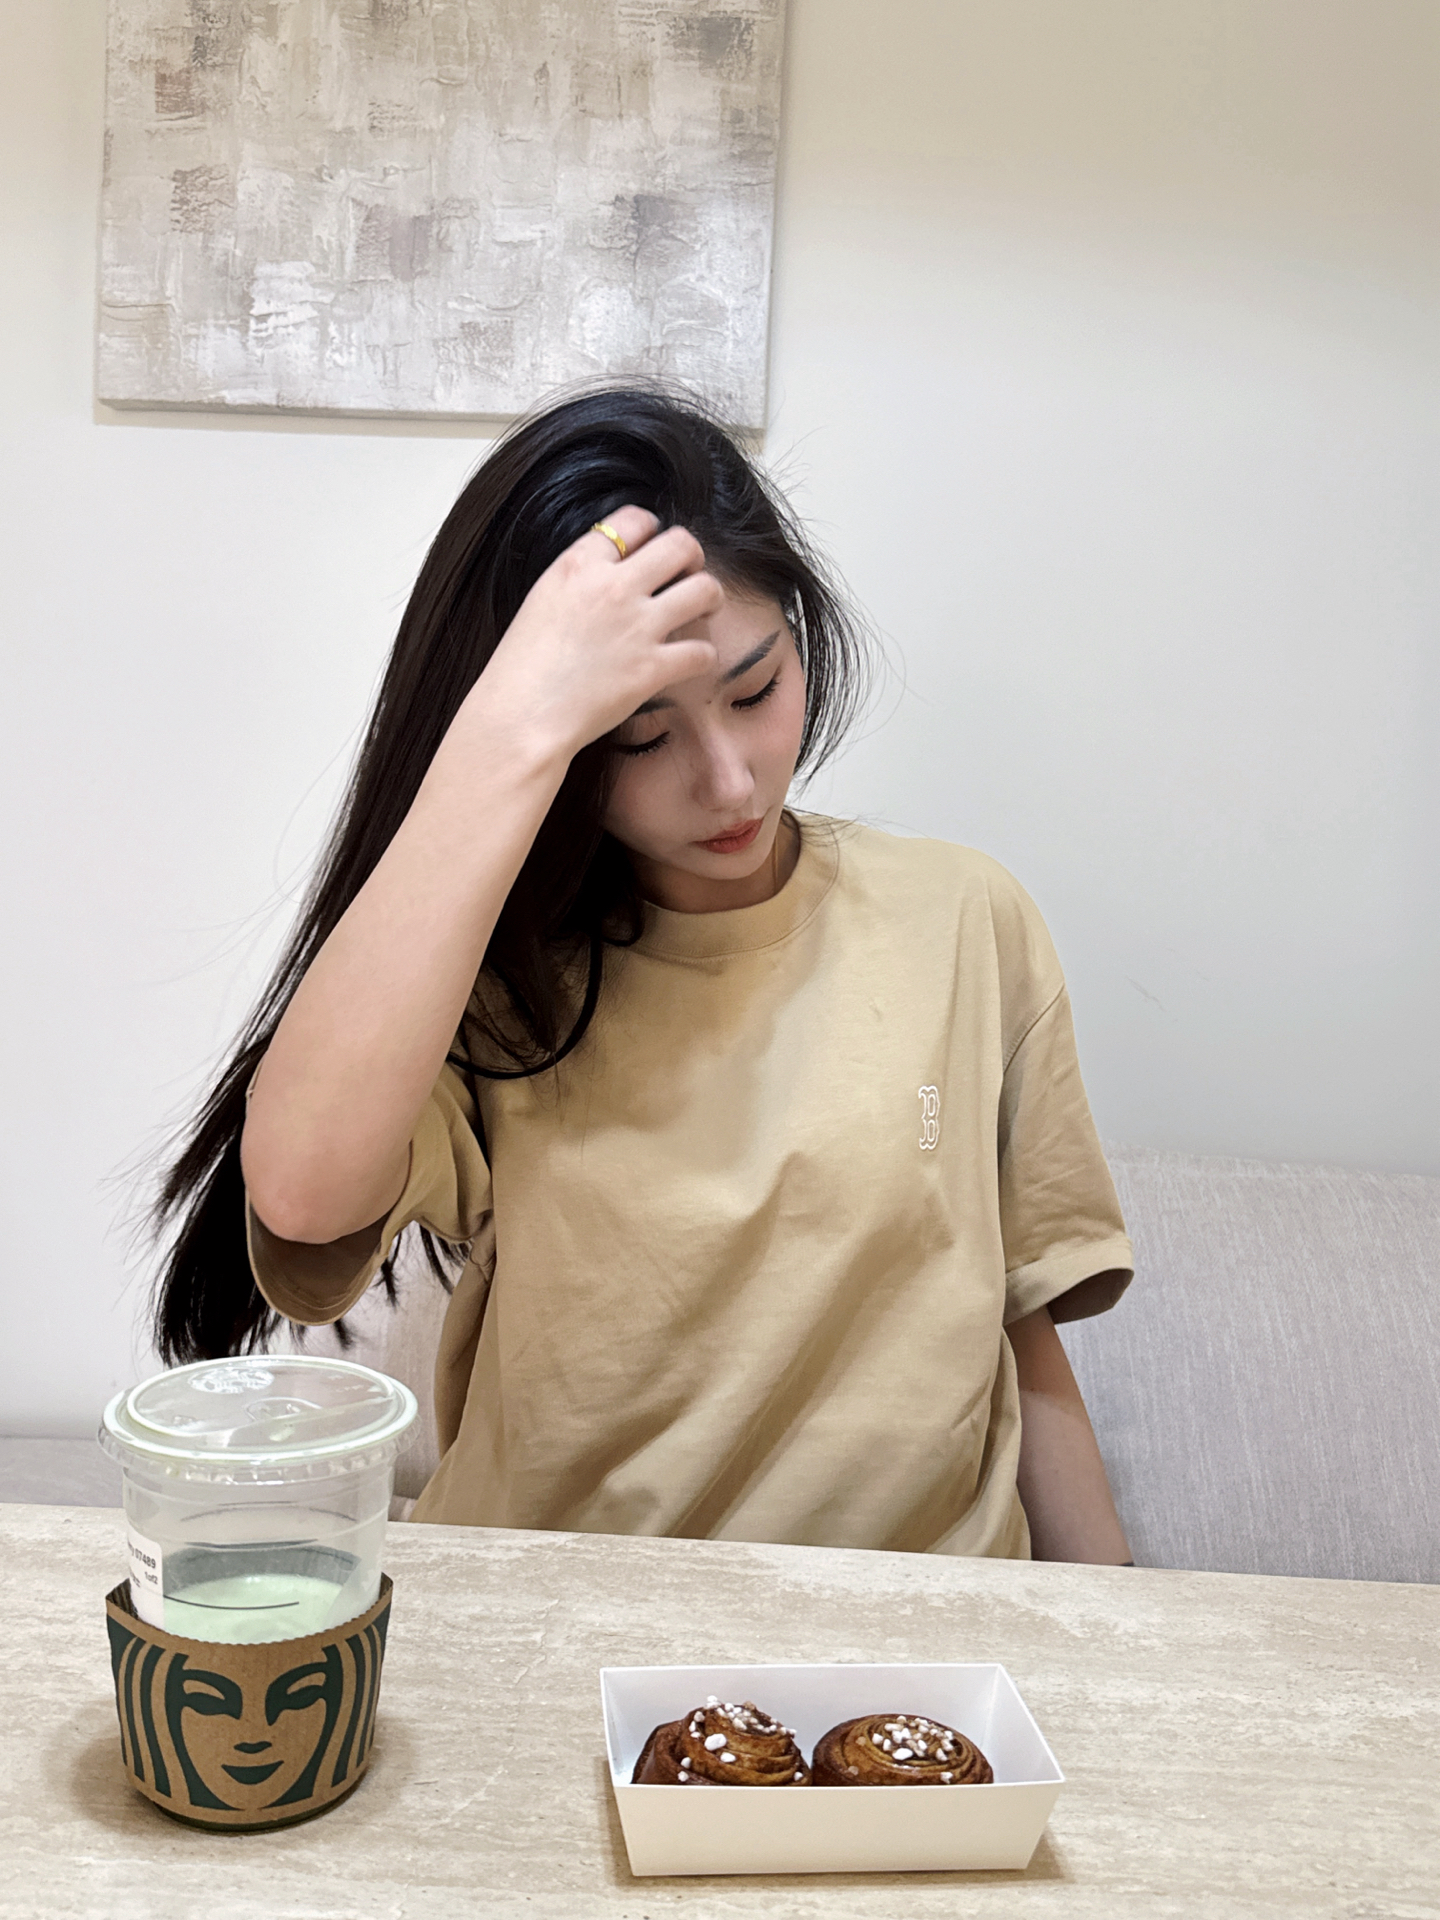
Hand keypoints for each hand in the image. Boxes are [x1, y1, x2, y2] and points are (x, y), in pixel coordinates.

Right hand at [464, 507, 723, 765]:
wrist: (520, 716)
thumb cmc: (520, 668)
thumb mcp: (542, 600)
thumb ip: (579, 581)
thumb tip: (608, 576)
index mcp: (579, 565)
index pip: (634, 519)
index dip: (652, 530)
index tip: (653, 549)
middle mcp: (613, 587)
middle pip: (680, 544)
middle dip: (692, 556)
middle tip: (689, 575)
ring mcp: (637, 627)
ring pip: (705, 588)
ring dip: (710, 598)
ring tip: (703, 611)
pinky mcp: (652, 669)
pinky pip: (703, 651)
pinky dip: (704, 656)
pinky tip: (692, 661)